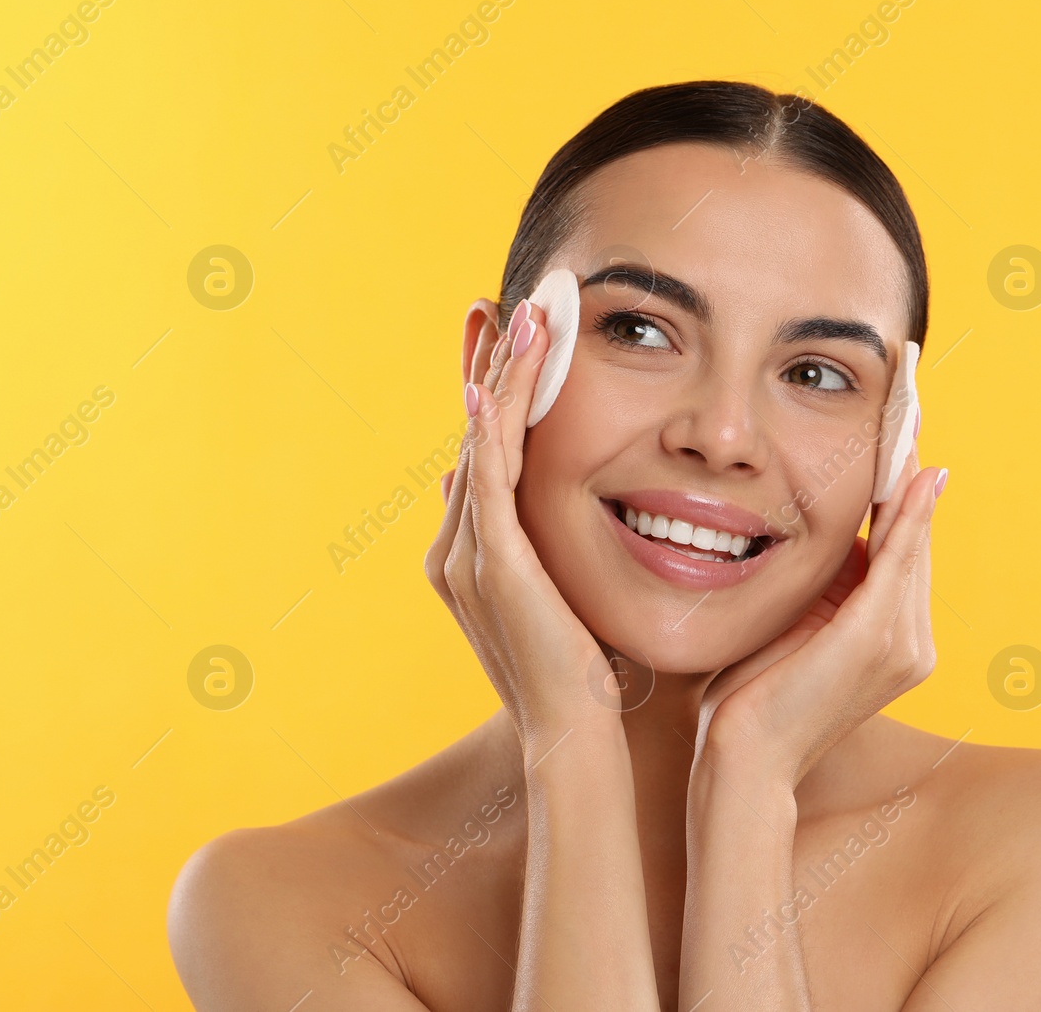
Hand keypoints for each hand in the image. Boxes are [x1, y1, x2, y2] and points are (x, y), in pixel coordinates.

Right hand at [423, 300, 614, 753]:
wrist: (575, 737)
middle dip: (484, 367)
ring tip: (516, 314)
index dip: (492, 393)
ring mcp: (465, 556)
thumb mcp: (565, 600)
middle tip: (496, 303)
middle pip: (471, 437)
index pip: (482, 455)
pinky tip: (496, 377)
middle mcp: (456, 550)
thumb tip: (570, 527)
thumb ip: (552, 557)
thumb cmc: (585, 677)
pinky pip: (488, 476)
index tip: (509, 340)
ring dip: (495, 376)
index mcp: (472, 557)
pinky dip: (490, 423)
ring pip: (478, 444)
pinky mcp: (490, 563)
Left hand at [692, 432, 944, 790]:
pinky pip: (897, 561)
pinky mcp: (877, 639)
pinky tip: (910, 475)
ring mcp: (902, 645)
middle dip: (908, 481)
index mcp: (887, 642)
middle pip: (912, 544)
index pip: (898, 556)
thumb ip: (811, 592)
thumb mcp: (785, 630)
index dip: (898, 500)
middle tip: (906, 417)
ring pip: (909, 545)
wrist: (743, 759)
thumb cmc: (748, 701)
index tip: (892, 445)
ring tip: (907, 428)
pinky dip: (905, 516)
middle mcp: (910, 644)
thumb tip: (809, 541)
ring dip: (909, 485)